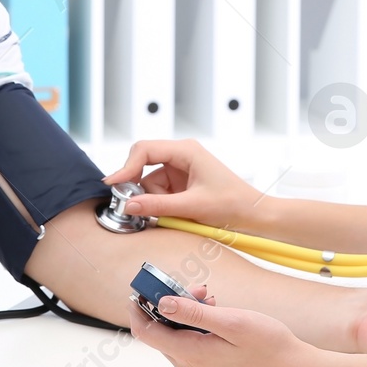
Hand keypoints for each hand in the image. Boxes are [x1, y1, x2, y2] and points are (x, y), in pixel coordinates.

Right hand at [103, 140, 263, 229]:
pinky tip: (173, 216)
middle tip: (136, 208)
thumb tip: (129, 204)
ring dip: (153, 202)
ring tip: (173, 216)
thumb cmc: (233, 204)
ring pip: (150, 184)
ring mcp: (180, 171)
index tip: (113, 184)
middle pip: (143, 166)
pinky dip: (159, 206)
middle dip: (139, 188)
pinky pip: (159, 194)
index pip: (144, 150)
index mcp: (186, 150)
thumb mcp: (192, 206)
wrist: (254, 216)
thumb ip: (158, 206)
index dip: (126, 166)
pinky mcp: (181, 185)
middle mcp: (181, 156)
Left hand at [128, 284, 313, 366]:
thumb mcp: (231, 322)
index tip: (142, 287)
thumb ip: (194, 313)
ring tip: (209, 299)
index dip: (139, 307)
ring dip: (185, 314)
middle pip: (160, 332)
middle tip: (195, 289)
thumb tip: (162, 302)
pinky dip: (195, 326)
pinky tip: (214, 313)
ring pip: (176, 337)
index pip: (146, 332)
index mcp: (191, 355)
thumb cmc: (269, 347)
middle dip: (169, 305)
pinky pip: (190, 344)